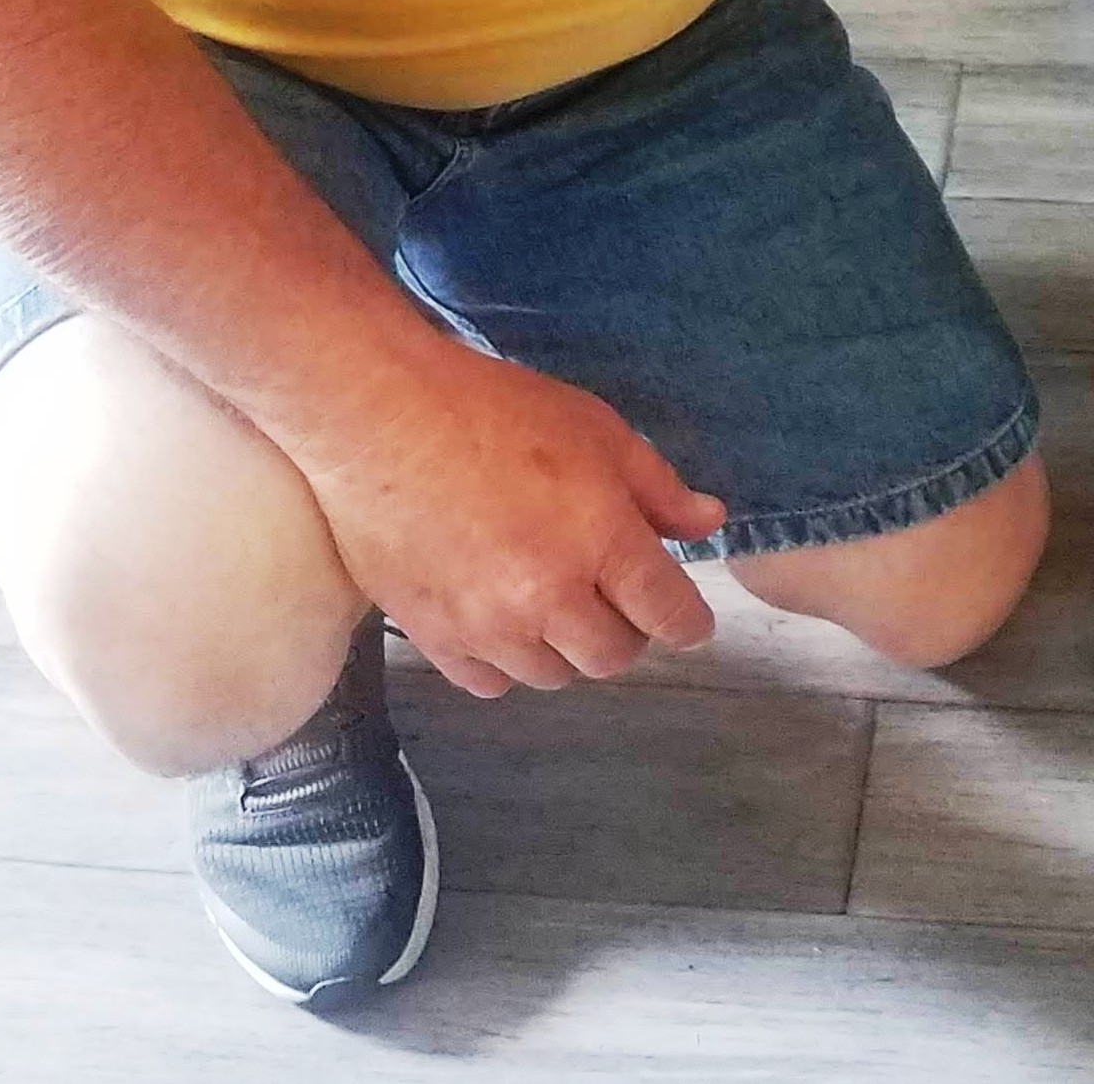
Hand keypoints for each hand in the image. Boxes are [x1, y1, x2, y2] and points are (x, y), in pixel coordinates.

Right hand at [300, 339, 725, 697]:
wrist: (383, 418)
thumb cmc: (498, 411)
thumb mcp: (597, 430)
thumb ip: (658, 487)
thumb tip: (709, 522)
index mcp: (601, 543)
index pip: (669, 614)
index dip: (689, 620)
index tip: (689, 618)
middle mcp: (550, 599)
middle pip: (613, 657)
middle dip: (627, 629)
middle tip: (614, 593)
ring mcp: (489, 627)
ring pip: (554, 675)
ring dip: (566, 646)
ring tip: (555, 599)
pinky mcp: (434, 638)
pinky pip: (491, 682)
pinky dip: (508, 661)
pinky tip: (503, 618)